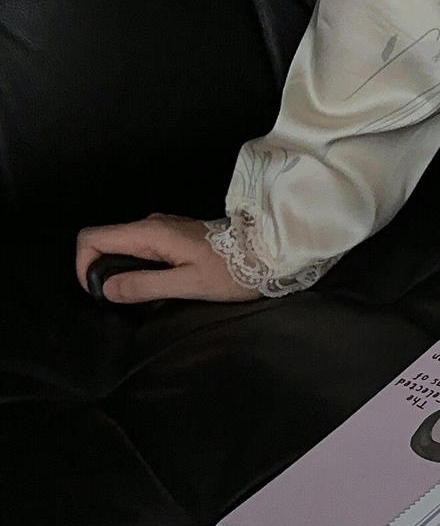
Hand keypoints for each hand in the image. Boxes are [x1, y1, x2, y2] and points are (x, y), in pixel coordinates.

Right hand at [74, 213, 262, 303]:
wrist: (269, 253)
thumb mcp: (188, 284)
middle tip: (119, 300)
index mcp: (150, 233)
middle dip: (101, 271)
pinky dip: (138, 268)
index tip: (97, 292)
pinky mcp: (174, 237)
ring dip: (121, 271)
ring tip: (139, 297)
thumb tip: (107, 289)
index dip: (83, 265)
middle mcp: (151, 225)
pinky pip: (142, 250)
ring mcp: (163, 229)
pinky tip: (157, 287)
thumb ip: (144, 286)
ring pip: (123, 247)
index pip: (93, 237)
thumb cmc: (233, 270)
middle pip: (105, 241)